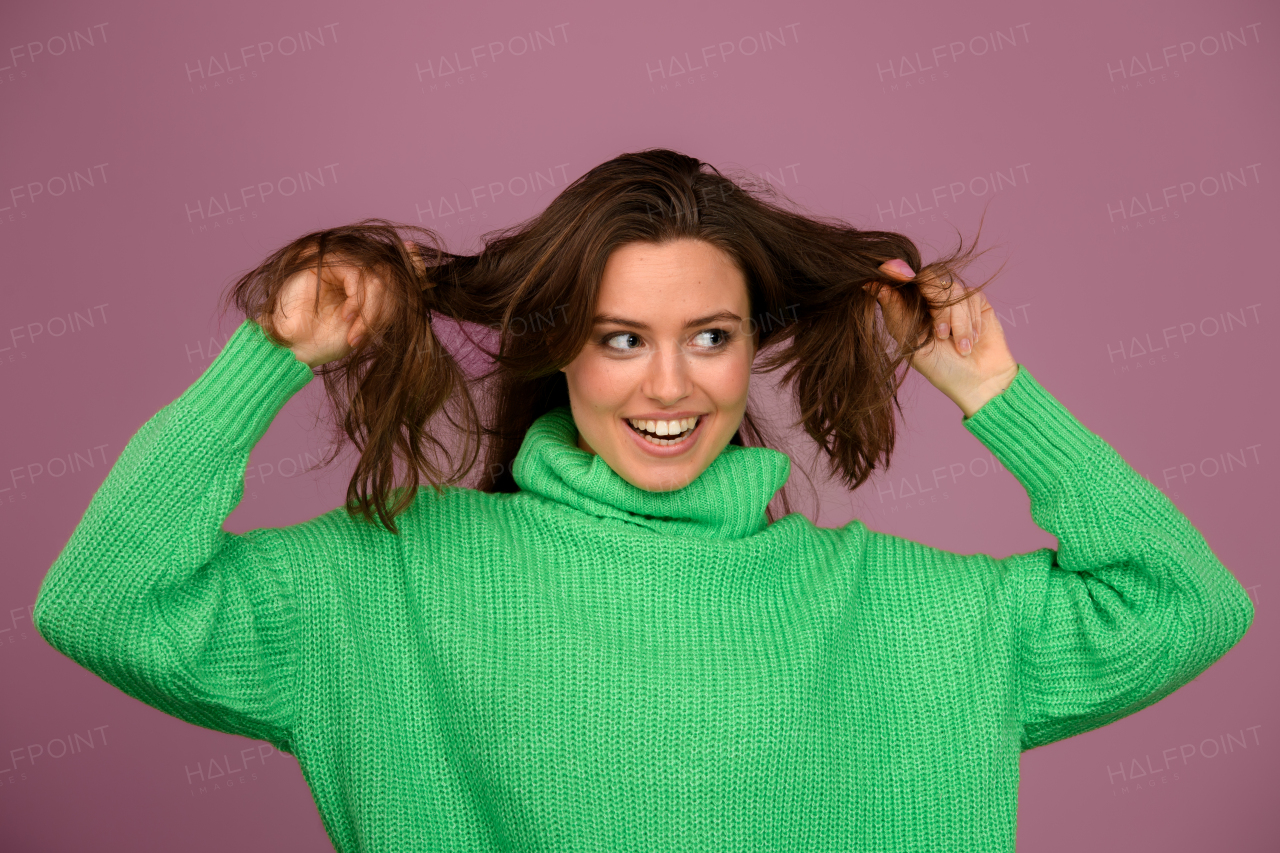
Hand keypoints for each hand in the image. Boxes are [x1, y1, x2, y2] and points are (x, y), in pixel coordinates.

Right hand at [257, 240, 418, 368]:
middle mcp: (354, 263)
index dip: (414, 271)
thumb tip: (426, 275)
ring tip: (358, 334)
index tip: (426, 283)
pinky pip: (358, 276)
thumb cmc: (330, 339)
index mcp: (367, 275)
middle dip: (387, 308)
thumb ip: (394, 298)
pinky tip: (348, 319)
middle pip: (390, 273)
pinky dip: (358, 301)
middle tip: (371, 335)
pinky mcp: (325, 261)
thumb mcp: (373, 320)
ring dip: (371, 311)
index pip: (398, 266)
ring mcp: (339, 260)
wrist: (294, 349)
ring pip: (376, 276)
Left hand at [867, 260, 1018, 417]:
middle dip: (938, 308)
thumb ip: (894, 311)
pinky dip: (971, 321)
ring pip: (954, 289)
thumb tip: (868, 283)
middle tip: (941, 336)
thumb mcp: (910, 342)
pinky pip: (972, 295)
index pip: (902, 278)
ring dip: (958, 322)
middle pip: (930, 277)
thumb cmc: (940, 368)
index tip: (895, 273)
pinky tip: (970, 341)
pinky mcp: (975, 301)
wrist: (977, 383)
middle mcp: (929, 298)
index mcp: (908, 306)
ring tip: (960, 348)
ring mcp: (953, 298)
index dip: (898, 272)